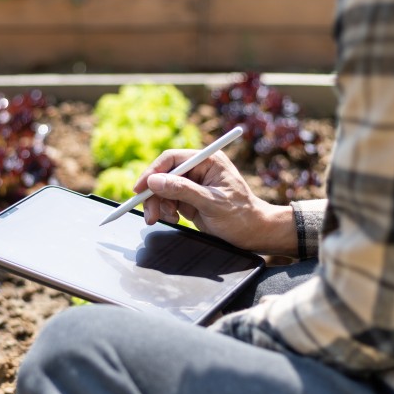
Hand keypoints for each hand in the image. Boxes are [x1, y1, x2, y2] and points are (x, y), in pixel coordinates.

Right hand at [134, 149, 297, 256]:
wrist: (254, 234)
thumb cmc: (241, 216)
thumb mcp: (211, 203)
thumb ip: (182, 190)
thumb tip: (155, 181)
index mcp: (208, 161)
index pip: (172, 159)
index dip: (153, 172)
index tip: (140, 188)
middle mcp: (199, 169)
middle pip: (164, 175)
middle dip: (154, 194)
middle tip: (150, 214)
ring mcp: (193, 185)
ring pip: (163, 189)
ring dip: (159, 205)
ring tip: (167, 219)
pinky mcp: (189, 199)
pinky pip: (168, 201)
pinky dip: (165, 211)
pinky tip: (174, 219)